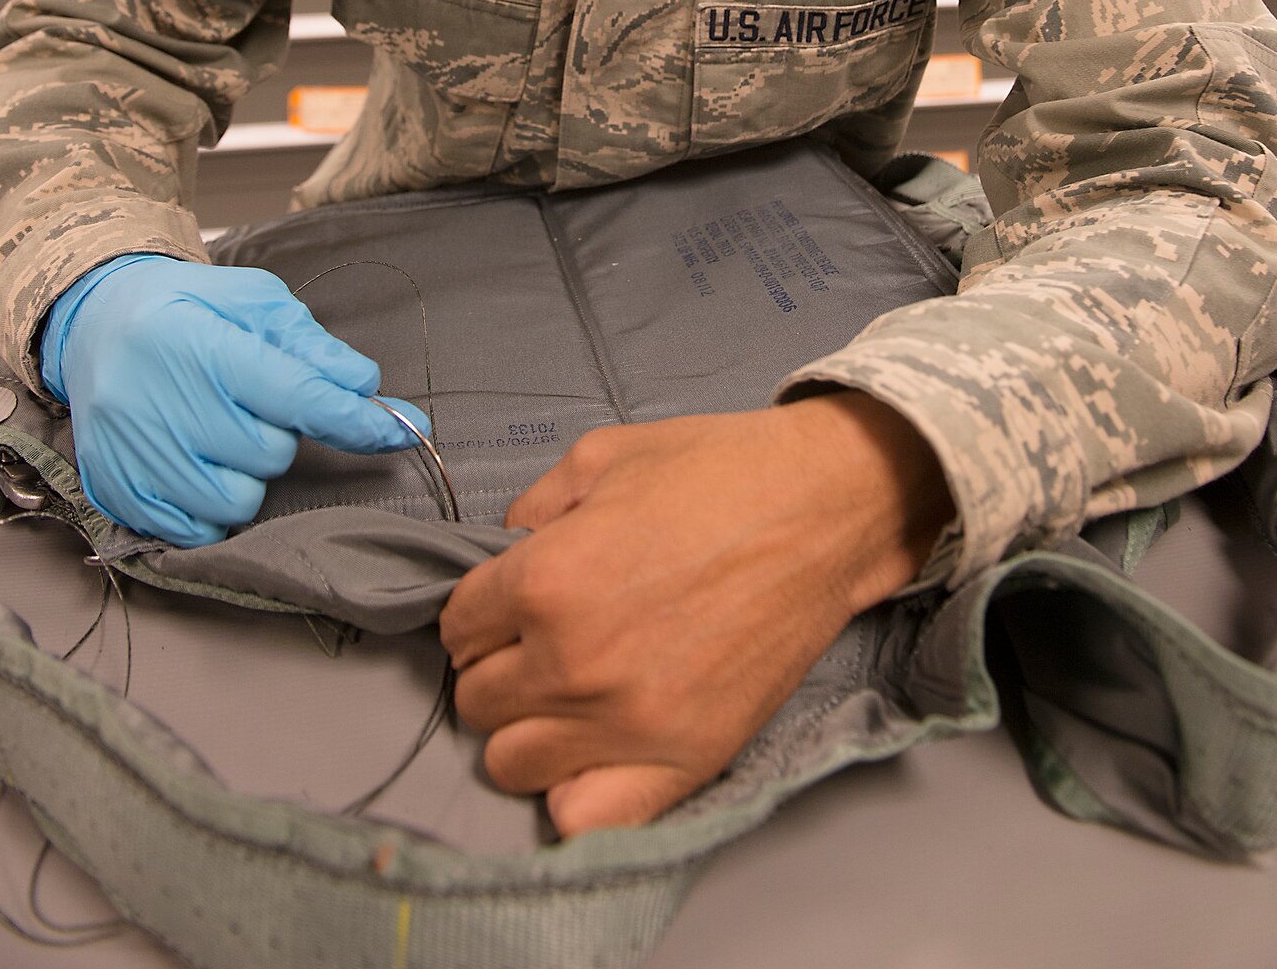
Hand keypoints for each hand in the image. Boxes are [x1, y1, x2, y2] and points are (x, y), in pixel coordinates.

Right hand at [40, 252, 429, 545]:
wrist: (96, 325)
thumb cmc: (188, 309)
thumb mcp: (253, 301)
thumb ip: (310, 344)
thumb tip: (363, 383)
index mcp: (202, 346)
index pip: (298, 396)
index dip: (356, 419)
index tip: (406, 428)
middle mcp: (163, 405)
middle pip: (271, 455)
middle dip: (278, 432)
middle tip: (249, 401)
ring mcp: (137, 455)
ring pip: (238, 501)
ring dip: (247, 474)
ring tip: (220, 430)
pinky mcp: (119, 493)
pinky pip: (197, 532)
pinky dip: (211, 505)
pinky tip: (198, 462)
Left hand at [440, 393, 950, 836]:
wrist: (819, 510)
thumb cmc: (715, 472)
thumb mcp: (601, 456)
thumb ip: (529, 509)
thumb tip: (501, 558)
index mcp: (545, 580)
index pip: (457, 628)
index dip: (481, 610)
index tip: (512, 603)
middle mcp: (573, 662)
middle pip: (477, 700)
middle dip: (500, 664)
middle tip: (545, 639)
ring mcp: (627, 722)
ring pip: (512, 763)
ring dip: (529, 727)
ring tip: (570, 691)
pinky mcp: (683, 761)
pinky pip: (583, 819)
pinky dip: (573, 792)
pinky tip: (594, 749)